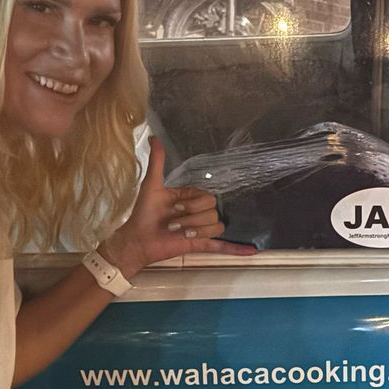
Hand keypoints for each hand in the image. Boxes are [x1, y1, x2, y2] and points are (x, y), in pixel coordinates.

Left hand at [99, 137, 256, 277]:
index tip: (174, 205)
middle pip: (213, 210)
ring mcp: (200, 229)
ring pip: (215, 225)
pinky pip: (222, 245)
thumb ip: (158, 161)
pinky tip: (251, 251)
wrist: (137, 239)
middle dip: (192, 216)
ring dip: (196, 229)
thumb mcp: (152, 184)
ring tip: (178, 233)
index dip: (193, 201)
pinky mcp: (200, 244)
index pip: (207, 195)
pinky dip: (236, 248)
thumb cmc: (143, 213)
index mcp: (190, 197)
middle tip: (173, 221)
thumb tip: (154, 137)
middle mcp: (197, 212)